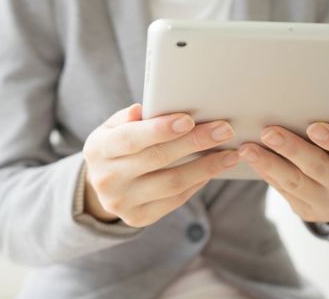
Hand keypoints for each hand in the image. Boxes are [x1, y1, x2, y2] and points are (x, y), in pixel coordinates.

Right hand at [82, 103, 237, 226]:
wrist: (103, 183)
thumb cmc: (117, 146)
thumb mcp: (113, 127)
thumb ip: (129, 118)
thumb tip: (146, 109)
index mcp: (97, 150)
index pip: (131, 138)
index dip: (160, 129)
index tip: (189, 119)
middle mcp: (107, 179)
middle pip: (157, 159)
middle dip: (194, 142)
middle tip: (224, 130)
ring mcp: (122, 202)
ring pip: (172, 183)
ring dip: (206, 167)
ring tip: (230, 153)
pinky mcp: (138, 218)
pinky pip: (175, 200)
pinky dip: (198, 182)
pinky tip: (214, 169)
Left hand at [238, 121, 328, 222]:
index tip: (313, 127)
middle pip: (317, 167)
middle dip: (290, 149)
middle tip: (268, 132)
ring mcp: (327, 205)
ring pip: (294, 182)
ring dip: (268, 163)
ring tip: (248, 149)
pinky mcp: (306, 212)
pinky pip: (282, 190)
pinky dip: (266, 173)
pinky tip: (252, 160)